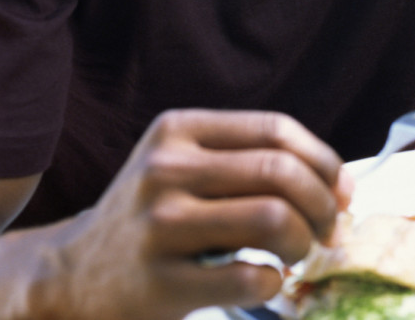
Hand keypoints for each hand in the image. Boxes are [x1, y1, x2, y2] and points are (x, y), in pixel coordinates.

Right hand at [35, 110, 351, 319]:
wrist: (71, 278)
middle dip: (323, 204)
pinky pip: (249, 277)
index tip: (343, 191)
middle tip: (328, 229)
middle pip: (281, 172)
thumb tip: (341, 185)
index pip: (277, 130)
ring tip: (297, 254)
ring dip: (303, 241)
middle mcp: (164, 170)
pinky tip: (266, 280)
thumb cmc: (154, 217)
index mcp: (178, 130)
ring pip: (272, 218)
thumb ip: (251, 161)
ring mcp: (158, 226)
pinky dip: (274, 281)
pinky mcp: (159, 283)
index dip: (324, 161)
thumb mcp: (185, 167)